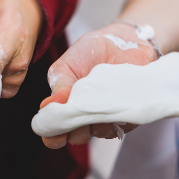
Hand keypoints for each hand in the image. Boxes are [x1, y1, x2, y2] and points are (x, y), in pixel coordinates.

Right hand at [39, 21, 158, 147]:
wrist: (124, 40)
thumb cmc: (91, 52)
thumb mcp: (67, 64)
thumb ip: (58, 85)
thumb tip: (48, 106)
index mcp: (66, 108)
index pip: (54, 133)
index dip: (52, 135)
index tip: (54, 129)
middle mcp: (86, 119)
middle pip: (77, 137)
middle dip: (76, 126)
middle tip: (80, 107)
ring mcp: (108, 119)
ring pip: (101, 132)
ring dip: (99, 117)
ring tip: (102, 94)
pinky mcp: (130, 116)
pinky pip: (123, 125)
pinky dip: (119, 112)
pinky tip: (119, 96)